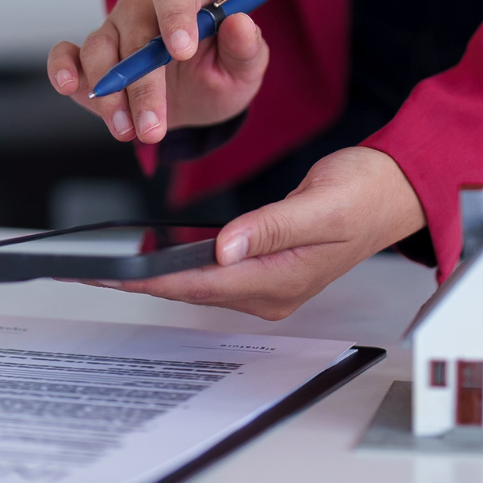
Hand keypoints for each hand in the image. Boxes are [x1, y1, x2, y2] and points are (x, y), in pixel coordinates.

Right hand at [47, 0, 269, 142]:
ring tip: (129, 132)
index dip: (175, 18)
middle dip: (143, 86)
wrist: (195, 102)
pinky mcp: (86, 60)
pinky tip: (68, 86)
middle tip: (154, 128)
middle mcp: (143, 11)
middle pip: (134, 34)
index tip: (181, 51)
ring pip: (99, 51)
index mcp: (184, 2)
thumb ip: (246, 48)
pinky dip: (62, 67)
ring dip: (110, 96)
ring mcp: (112, 33)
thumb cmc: (218, 75)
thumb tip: (241, 23)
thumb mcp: (243, 69)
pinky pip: (66, 54)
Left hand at [89, 147, 426, 319]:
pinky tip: (154, 258)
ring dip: (154, 277)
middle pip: (191, 290)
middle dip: (138, 282)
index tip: (107, 274)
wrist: (395, 191)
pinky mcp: (268, 268)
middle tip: (86, 271)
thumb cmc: (366, 194)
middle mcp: (272, 291)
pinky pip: (213, 273)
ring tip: (107, 267)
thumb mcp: (324, 204)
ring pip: (198, 284)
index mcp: (282, 279)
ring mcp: (270, 283)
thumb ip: (274, 225)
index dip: (149, 279)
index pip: (200, 283)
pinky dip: (178, 266)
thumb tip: (225, 246)